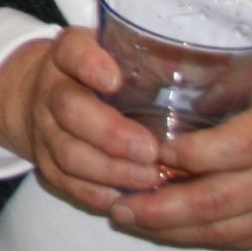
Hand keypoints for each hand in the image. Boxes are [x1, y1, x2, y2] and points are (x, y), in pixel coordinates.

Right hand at [0, 28, 161, 214]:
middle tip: (150, 150)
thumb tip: (208, 76)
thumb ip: (149, 60)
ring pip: (69, 154)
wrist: (44, 97)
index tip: (114, 82)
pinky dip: (99, 195)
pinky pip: (69, 185)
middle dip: (111, 134)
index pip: (73, 52)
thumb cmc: (101, 73)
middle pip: (70, 110)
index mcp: (69, 56)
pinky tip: (130, 198)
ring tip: (150, 177)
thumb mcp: (117, 54)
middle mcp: (50, 91)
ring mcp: (44, 130)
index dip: (90, 65)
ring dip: (111, 170)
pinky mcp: (47, 165)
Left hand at [108, 66, 251, 249]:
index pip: (229, 148)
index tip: (142, 146)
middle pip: (218, 199)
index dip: (182, 154)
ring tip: (125, 217)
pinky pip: (236, 240)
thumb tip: (169, 63)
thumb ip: (237, 81)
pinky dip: (195, 237)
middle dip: (161, 205)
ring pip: (222, 229)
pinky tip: (162, 229)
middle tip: (117, 200)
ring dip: (169, 228)